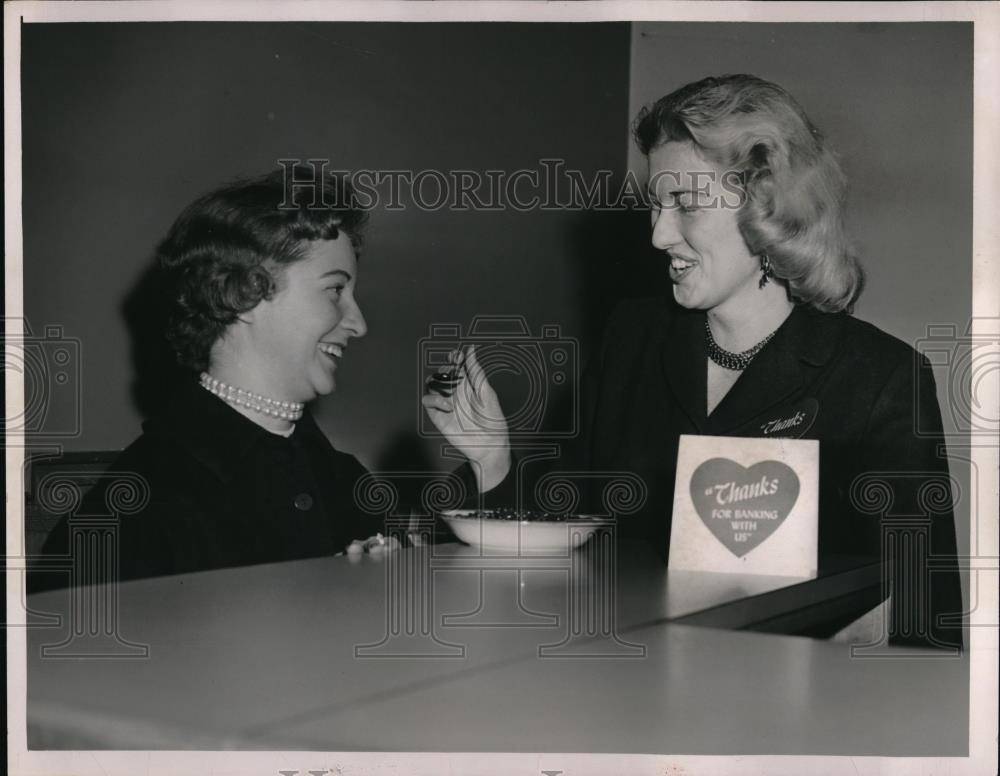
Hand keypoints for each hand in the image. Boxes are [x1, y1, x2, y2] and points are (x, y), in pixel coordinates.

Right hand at [421, 345, 510, 489]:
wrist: (490, 445)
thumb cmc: (493, 421)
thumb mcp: (487, 392)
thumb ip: (476, 371)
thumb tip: (471, 350)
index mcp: (468, 384)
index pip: (456, 365)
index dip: (454, 358)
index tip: (455, 356)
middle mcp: (456, 392)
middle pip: (442, 372)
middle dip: (445, 369)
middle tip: (453, 375)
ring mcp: (446, 402)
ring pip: (431, 384)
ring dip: (438, 383)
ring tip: (450, 391)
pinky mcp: (438, 415)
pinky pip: (427, 401)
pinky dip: (434, 400)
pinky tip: (447, 406)